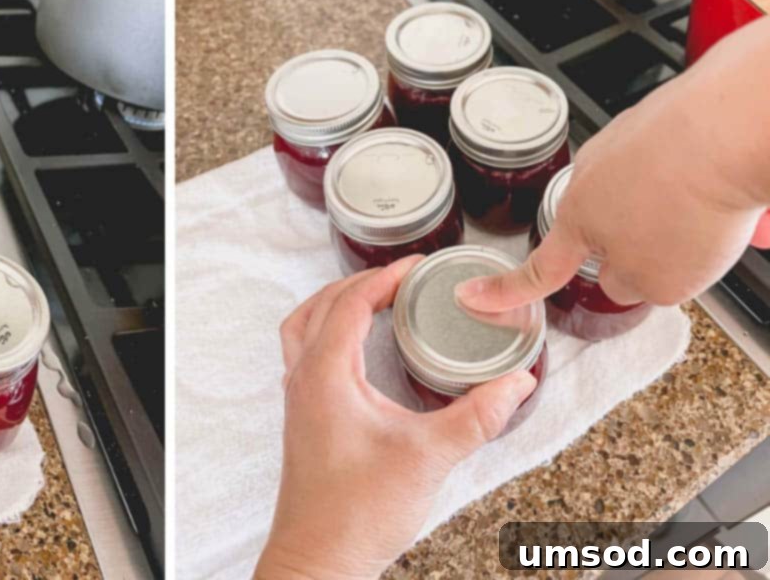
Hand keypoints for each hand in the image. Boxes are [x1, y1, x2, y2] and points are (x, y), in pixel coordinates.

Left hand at [256, 257, 536, 579]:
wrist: (318, 559)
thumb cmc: (358, 512)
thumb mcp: (430, 458)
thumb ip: (478, 417)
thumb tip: (518, 383)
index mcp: (325, 375)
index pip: (349, 303)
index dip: (384, 277)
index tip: (417, 266)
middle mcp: (302, 379)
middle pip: (319, 306)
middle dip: (360, 283)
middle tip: (402, 278)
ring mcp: (297, 399)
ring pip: (303, 328)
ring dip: (335, 305)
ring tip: (377, 300)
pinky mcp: (302, 418)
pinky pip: (305, 354)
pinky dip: (328, 333)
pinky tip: (361, 350)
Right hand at [459, 16, 769, 312]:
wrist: (731, 123)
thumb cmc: (691, 202)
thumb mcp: (659, 283)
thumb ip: (631, 286)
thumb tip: (627, 272)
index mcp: (577, 220)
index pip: (539, 269)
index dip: (505, 291)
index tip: (472, 296)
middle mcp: (591, 174)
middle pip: (611, 225)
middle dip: (642, 240)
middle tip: (685, 249)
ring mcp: (627, 138)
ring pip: (650, 190)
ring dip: (680, 206)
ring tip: (717, 210)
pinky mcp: (668, 114)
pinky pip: (682, 158)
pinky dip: (703, 174)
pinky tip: (728, 177)